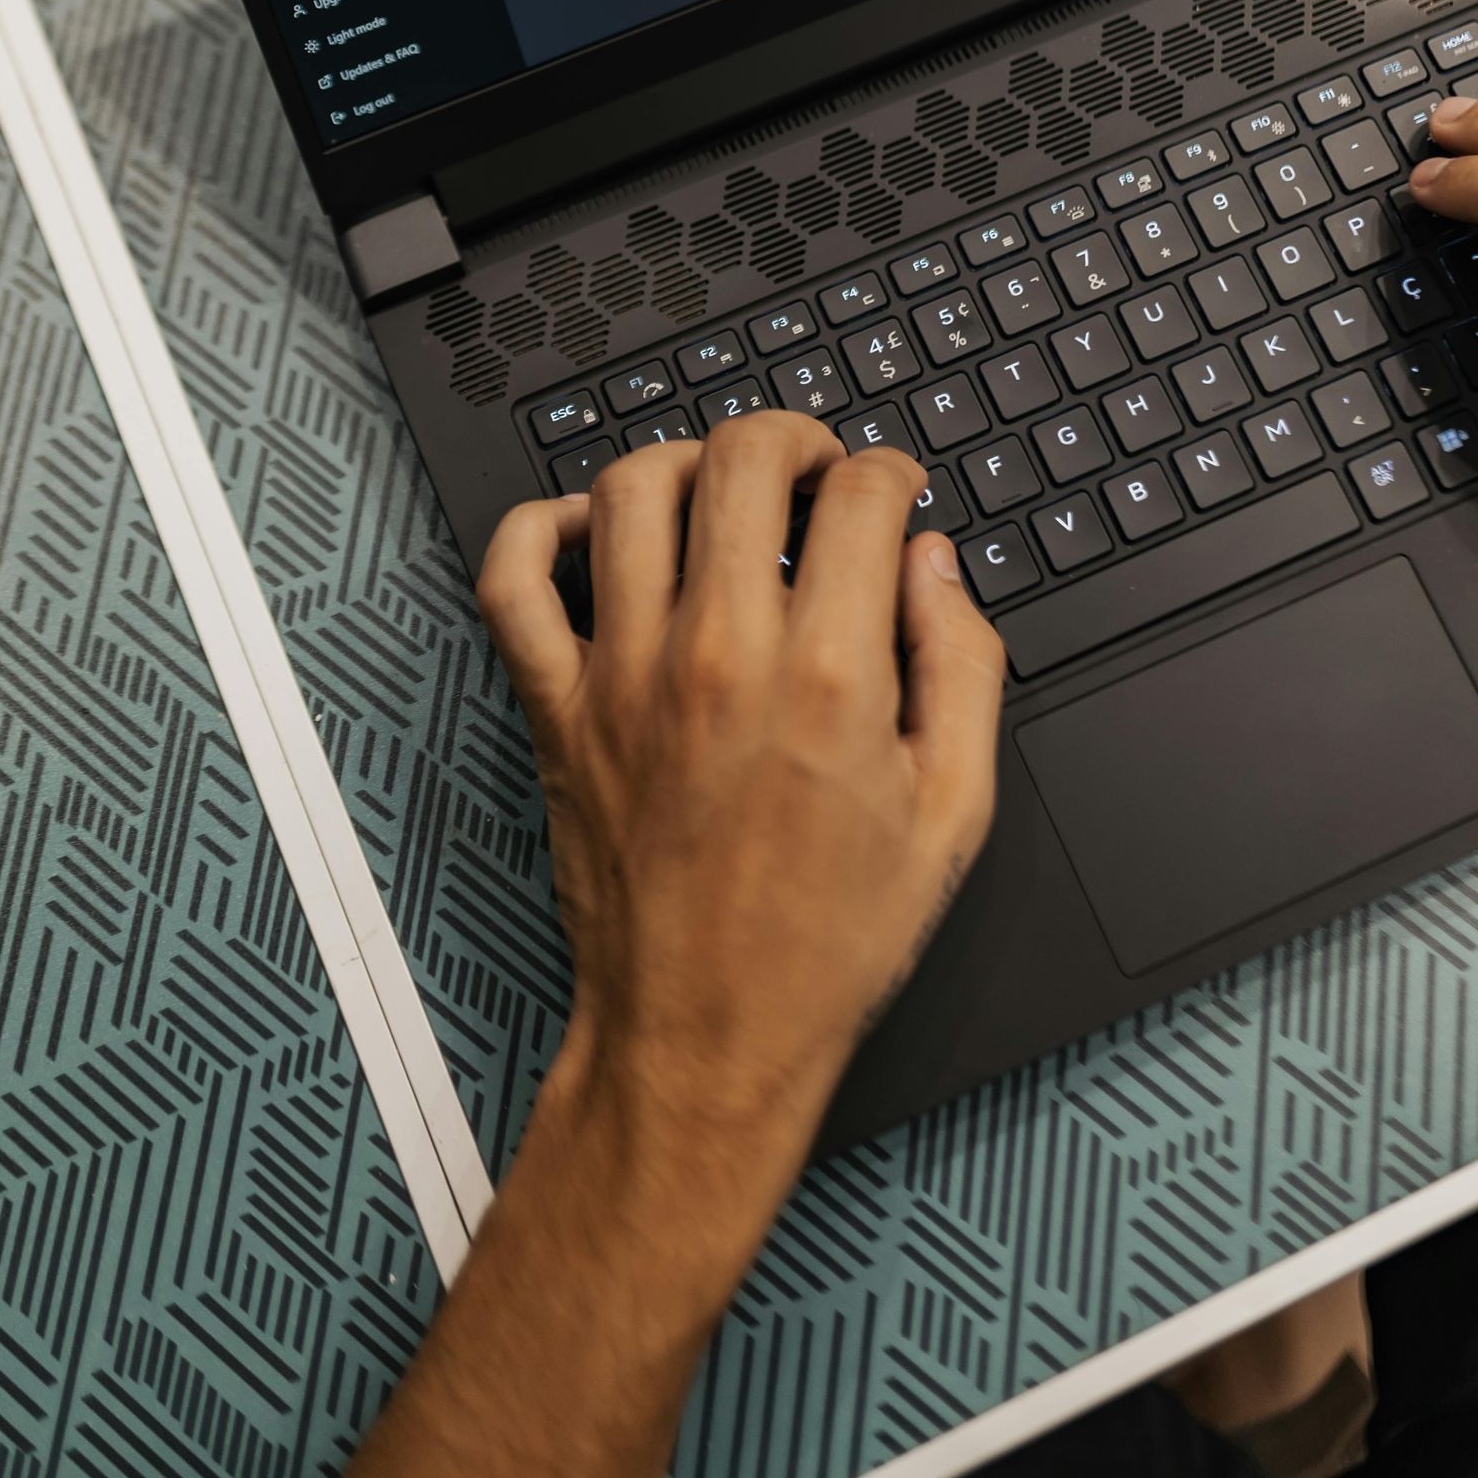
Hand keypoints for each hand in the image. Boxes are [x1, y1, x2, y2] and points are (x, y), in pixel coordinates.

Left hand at [480, 413, 1005, 1173]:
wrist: (708, 1040)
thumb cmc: (828, 943)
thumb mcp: (952, 815)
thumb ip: (962, 670)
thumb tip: (936, 567)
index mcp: (827, 678)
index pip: (857, 498)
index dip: (888, 475)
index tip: (892, 494)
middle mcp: (717, 657)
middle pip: (741, 459)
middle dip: (792, 436)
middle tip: (813, 469)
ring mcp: (623, 676)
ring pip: (631, 489)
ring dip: (685, 462)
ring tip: (718, 492)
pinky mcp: (557, 709)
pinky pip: (514, 578)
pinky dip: (542, 528)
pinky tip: (595, 532)